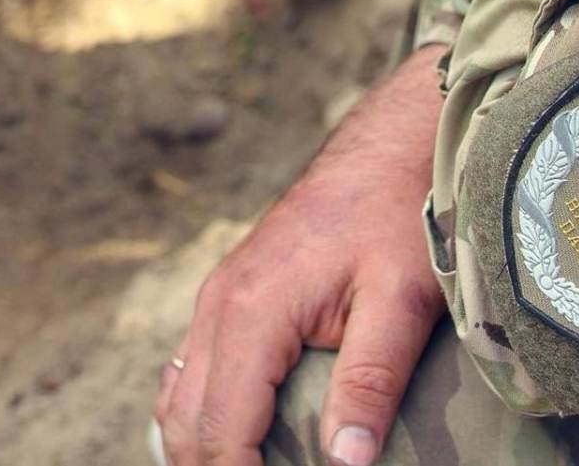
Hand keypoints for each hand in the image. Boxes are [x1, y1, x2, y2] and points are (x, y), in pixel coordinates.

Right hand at [156, 47, 446, 465]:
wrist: (389, 145)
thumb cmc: (398, 213)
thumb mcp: (400, 298)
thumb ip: (371, 379)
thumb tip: (345, 460)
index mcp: (252, 313)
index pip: (220, 431)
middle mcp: (219, 305)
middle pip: (184, 423)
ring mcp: (219, 296)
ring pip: (178, 396)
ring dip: (199, 447)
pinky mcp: (232, 291)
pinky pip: (193, 367)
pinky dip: (201, 413)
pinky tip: (235, 435)